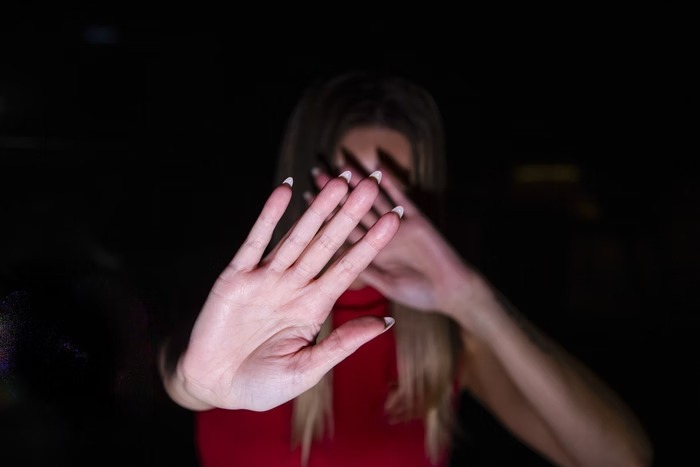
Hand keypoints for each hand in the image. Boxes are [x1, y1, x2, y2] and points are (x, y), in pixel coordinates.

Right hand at [174, 173, 401, 411]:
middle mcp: (294, 286)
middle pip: (328, 244)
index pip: (350, 268)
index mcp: (315, 307)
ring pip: (297, 236)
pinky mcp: (237, 276)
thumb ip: (342, 343)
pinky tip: (285, 191)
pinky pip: (255, 241)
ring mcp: (266, 278)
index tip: (395, 219)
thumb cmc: (262, 384)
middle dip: (350, 214)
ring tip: (338, 181)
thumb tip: (385, 323)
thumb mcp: (307, 369)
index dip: (372, 243)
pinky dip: (269, 216)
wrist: (215, 386)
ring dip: (317, 209)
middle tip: (372, 184)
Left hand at [312, 166, 492, 325]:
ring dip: (359, 183)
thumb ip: (366, 272)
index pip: (341, 231)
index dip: (324, 215)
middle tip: (317, 172)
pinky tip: (377, 167)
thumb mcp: (386, 286)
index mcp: (370, 253)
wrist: (454, 293)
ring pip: (374, 200)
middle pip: (353, 211)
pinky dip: (390, 183)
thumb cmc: (421, 295)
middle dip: (335, 193)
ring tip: (341, 165)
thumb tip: (338, 260)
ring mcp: (398, 226)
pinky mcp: (418, 220)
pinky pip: (402, 198)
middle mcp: (380, 236)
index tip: (306, 197)